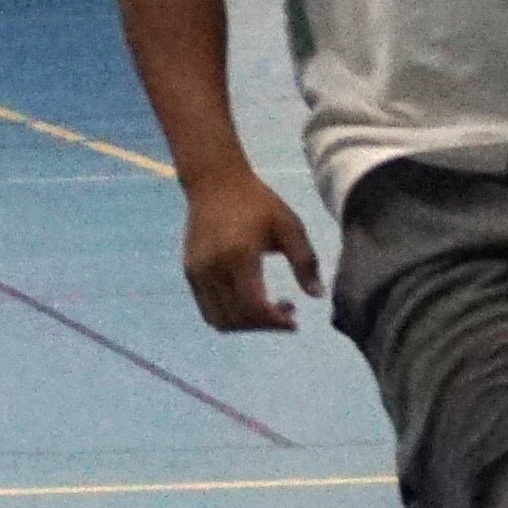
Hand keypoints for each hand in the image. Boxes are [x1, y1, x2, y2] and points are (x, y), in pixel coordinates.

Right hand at [179, 160, 322, 332]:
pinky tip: (246, 300)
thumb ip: (305, 262)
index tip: (294, 321)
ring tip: (265, 309)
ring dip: (245, 324)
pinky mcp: (190, 272)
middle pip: (237, 318)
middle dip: (264, 325)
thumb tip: (317, 296)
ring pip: (218, 319)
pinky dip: (229, 315)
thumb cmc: (257, 202)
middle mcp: (212, 268)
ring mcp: (197, 272)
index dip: (275, 322)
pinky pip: (207, 309)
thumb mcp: (289, 226)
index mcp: (238, 256)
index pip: (253, 307)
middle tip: (285, 313)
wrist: (214, 182)